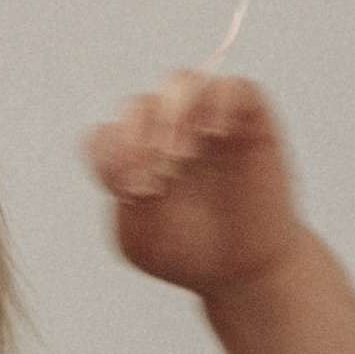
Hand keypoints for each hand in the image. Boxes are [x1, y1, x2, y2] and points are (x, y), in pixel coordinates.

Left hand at [83, 74, 302, 297]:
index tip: (132, 191)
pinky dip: (220, 101)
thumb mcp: (142, 236)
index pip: (106, 136)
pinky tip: (217, 133)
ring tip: (184, 155)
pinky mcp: (248, 118)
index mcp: (133, 159)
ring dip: (175, 115)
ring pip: (179, 83)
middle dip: (140, 139)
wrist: (246, 271)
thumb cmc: (189, 253)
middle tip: (161, 178)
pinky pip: (233, 86)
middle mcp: (164, 133)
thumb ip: (126, 194)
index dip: (112, 157)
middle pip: (137, 106)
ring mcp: (205, 120)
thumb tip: (140, 151)